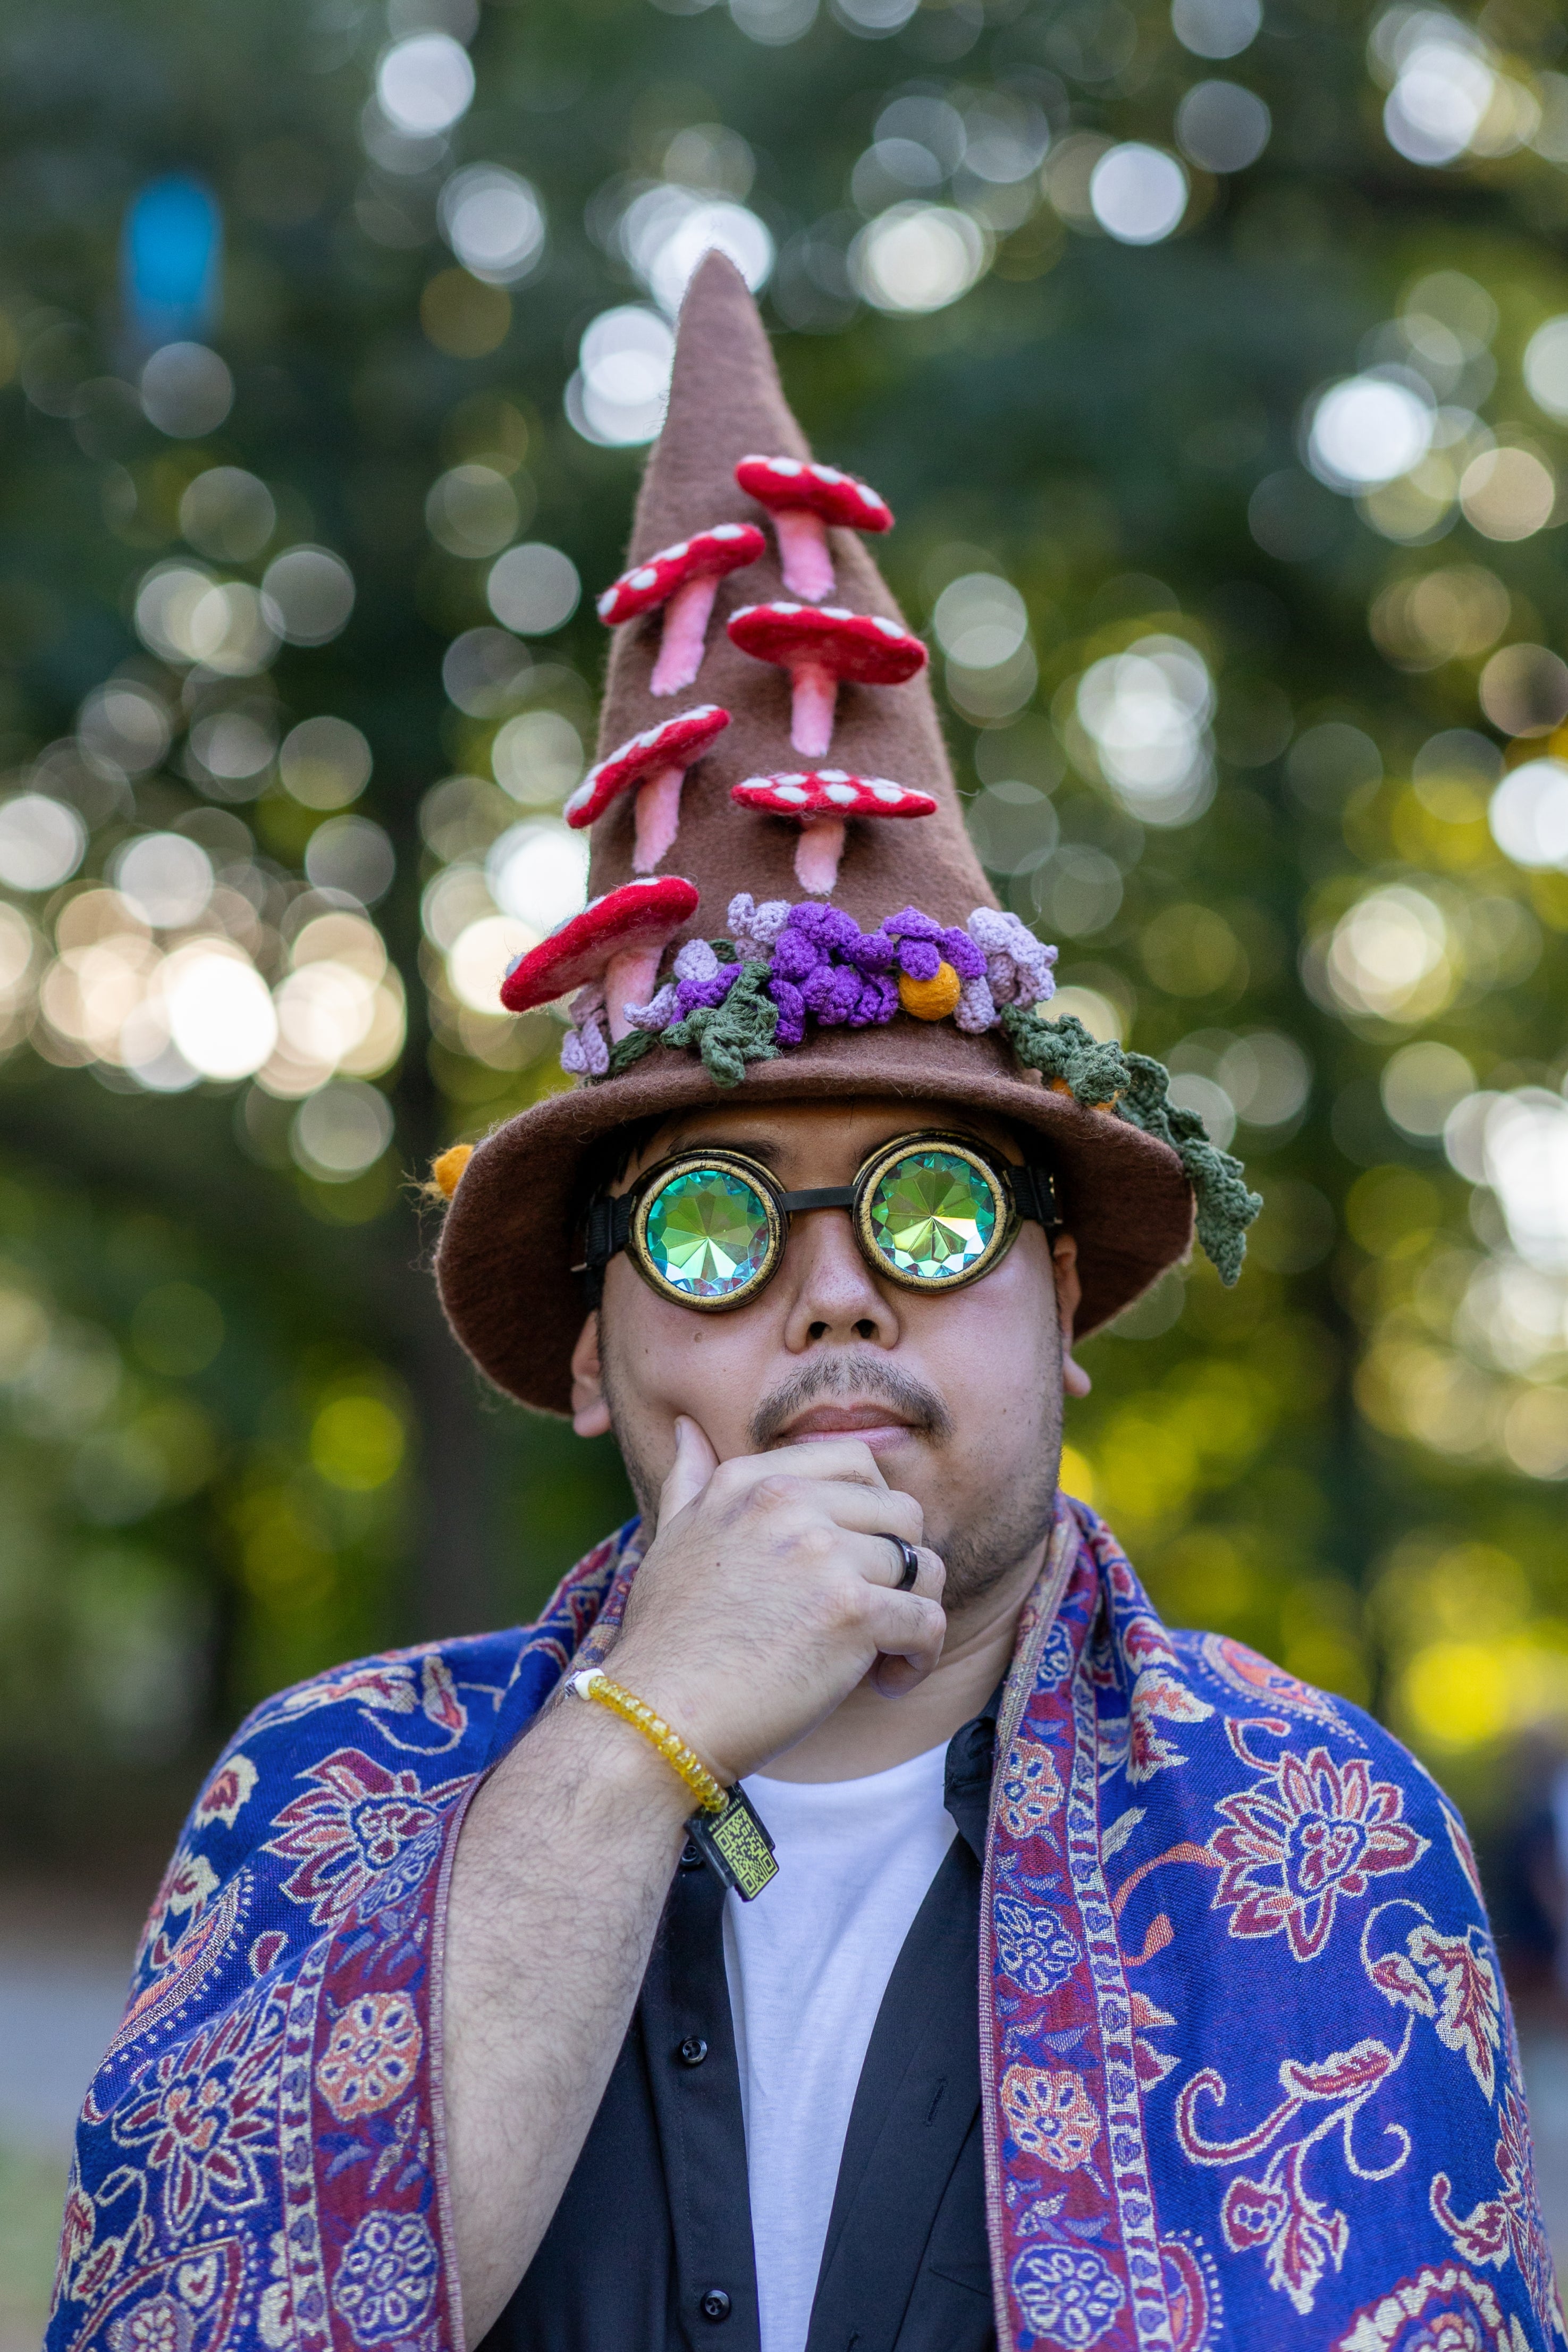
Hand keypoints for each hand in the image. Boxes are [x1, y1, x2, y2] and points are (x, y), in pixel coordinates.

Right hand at [605, 1417, 945, 1781]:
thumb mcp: (671, 1539)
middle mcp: (788, 1503)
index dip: (874, 1514)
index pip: (857, 1462)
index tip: (856, 1563)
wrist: (657, 1716)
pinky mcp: (851, 1612)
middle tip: (873, 1615)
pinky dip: (920, 1657)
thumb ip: (689, 1479)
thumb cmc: (666, 1639)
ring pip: (923, 1566)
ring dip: (913, 1615)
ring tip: (881, 1655)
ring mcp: (823, 1555)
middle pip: (902, 1513)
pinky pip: (929, 1620)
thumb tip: (687, 1427)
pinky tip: (887, 1682)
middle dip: (900, 1567)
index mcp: (750, 1480)